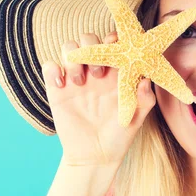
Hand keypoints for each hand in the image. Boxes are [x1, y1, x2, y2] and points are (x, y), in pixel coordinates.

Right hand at [41, 32, 155, 165]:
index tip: (117, 47)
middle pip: (88, 39)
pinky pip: (49, 67)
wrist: (95, 156)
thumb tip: (146, 80)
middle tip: (98, 73)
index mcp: (114, 72)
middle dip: (92, 48)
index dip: (113, 38)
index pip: (112, 43)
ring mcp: (75, 79)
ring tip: (79, 82)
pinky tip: (61, 85)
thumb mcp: (136, 117)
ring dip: (72, 58)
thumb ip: (144, 99)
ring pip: (68, 48)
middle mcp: (94, 71)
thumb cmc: (119, 135)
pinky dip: (53, 69)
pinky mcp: (57, 91)